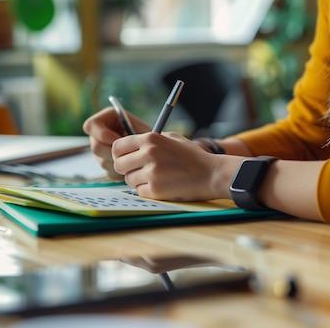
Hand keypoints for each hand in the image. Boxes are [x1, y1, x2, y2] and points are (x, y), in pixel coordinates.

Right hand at [82, 107, 149, 177]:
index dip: (102, 134)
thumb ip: (128, 133)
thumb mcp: (141, 130)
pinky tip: (132, 168)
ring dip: (118, 163)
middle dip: (113, 152)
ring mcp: (101, 150)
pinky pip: (108, 172)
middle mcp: (98, 135)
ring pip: (101, 161)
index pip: (90, 126)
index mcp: (104, 120)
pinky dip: (121, 172)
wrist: (154, 150)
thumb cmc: (149, 137)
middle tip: (128, 154)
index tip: (117, 139)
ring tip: (134, 161)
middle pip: (95, 146)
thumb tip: (116, 141)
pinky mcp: (106, 164)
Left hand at [111, 132, 232, 200]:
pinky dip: (146, 190)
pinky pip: (138, 191)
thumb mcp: (172, 138)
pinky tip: (161, 186)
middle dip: (126, 169)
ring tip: (154, 178)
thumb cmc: (192, 156)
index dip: (119, 154)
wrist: (211, 174)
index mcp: (150, 138)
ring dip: (137, 181)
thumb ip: (150, 140)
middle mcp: (148, 153)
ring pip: (128, 179)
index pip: (117, 146)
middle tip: (138, 171)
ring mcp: (151, 172)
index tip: (126, 159)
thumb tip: (130, 145)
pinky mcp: (155, 189)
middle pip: (119, 164)